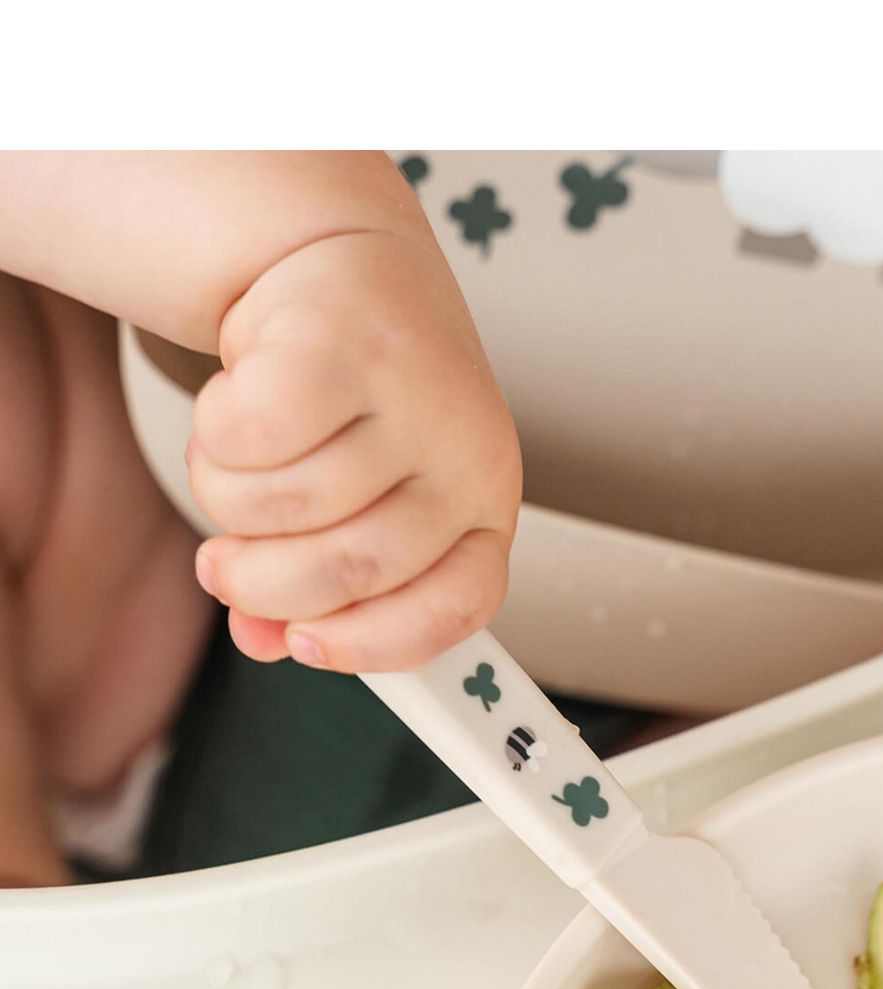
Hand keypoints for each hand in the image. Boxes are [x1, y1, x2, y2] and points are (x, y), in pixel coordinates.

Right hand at [187, 229, 520, 672]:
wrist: (342, 268)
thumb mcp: (360, 502)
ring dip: (227, 498)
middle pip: (355, 567)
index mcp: (484, 508)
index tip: (304, 644)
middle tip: (221, 567)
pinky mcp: (348, 342)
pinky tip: (231, 408)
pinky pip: (252, 435)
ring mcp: (416, 395)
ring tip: (231, 464)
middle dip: (262, 581)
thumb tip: (263, 639)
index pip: (458, 605)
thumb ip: (319, 586)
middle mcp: (468, 454)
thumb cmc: (359, 402)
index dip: (373, 643)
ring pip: (289, 502)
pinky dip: (216, 436)